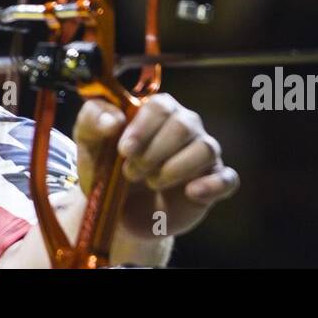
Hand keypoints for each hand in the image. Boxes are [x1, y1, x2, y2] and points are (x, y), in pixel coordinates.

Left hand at [73, 93, 237, 250]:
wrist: (118, 210)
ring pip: (206, 148)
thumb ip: (93, 120)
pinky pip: (227, 178)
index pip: (160, 106)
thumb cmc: (107, 168)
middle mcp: (185, 126)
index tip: (124, 150)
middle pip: (183, 125)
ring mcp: (202, 153)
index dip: (142, 128)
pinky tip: (192, 192)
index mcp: (157, 110)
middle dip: (154, 152)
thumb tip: (112, 119)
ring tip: (153, 182)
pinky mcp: (213, 182)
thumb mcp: (89, 145)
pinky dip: (212, 185)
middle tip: (131, 172)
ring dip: (176, 168)